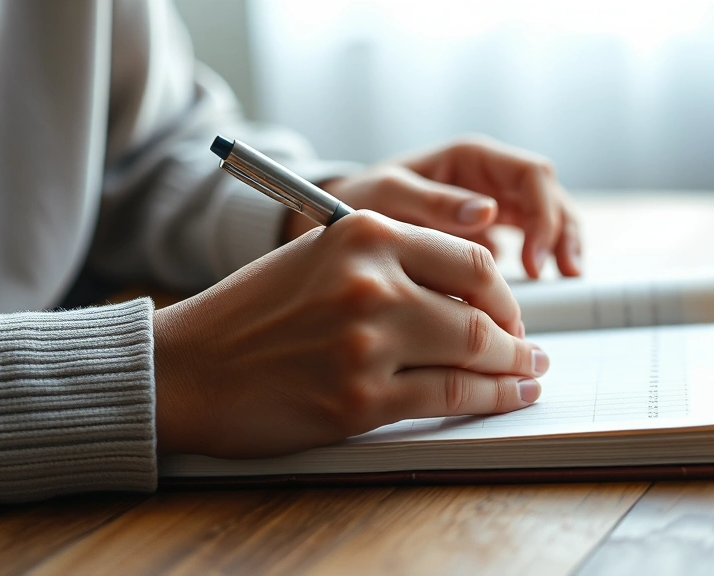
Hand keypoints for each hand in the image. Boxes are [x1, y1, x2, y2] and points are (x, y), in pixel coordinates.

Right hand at [154, 212, 549, 457]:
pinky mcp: (360, 400)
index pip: (468, 260)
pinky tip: (505, 397)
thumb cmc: (249, 316)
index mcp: (363, 233)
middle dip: (516, 336)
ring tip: (527, 375)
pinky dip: (489, 400)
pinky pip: (448, 399)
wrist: (186, 368)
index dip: (504, 293)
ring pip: (474, 356)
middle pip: (481, 310)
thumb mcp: (318, 258)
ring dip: (513, 371)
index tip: (510, 312)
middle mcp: (370, 281)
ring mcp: (367, 343)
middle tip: (528, 349)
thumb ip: (389, 265)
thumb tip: (466, 299)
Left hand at [284, 135, 581, 278]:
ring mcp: (493, 204)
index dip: (542, 214)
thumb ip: (432, 202)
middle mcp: (488, 178)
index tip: (532, 259)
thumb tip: (485, 213)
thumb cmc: (361, 200)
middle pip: (548, 195)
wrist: (342, 222)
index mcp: (470, 158)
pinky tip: (538, 287)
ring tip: (566, 278)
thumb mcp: (387, 195)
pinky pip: (527, 241)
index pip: (530, 175)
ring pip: (546, 217)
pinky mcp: (489, 233)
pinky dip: (539, 261)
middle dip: (563, 231)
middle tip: (564, 273)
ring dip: (560, 246)